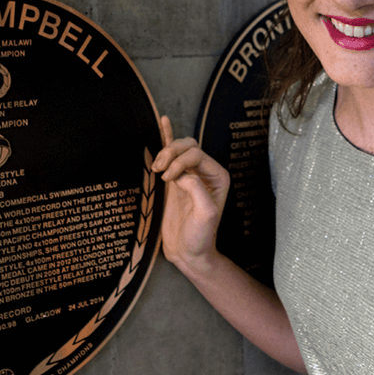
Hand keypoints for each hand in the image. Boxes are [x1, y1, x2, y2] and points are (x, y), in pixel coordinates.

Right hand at [152, 116, 230, 273]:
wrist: (188, 252)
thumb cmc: (201, 236)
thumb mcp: (205, 215)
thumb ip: (197, 190)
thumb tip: (182, 176)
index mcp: (217, 176)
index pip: (196, 155)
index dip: (180, 162)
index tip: (168, 180)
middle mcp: (205, 172)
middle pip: (188, 147)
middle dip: (171, 154)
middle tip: (159, 171)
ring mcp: (189, 174)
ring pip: (178, 148)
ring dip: (165, 151)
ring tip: (156, 167)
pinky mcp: (174, 179)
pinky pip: (171, 153)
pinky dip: (166, 136)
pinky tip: (163, 121)